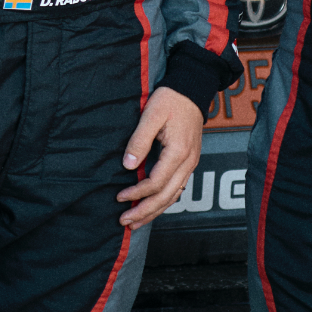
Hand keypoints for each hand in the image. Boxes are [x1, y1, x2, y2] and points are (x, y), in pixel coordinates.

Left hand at [117, 86, 205, 228]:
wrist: (192, 89)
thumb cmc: (172, 99)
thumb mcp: (151, 115)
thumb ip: (139, 141)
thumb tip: (128, 165)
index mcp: (179, 152)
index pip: (156, 182)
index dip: (137, 193)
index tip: (119, 197)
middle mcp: (188, 162)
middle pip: (167, 196)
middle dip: (145, 211)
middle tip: (125, 221)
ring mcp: (190, 163)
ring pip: (174, 196)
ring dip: (154, 211)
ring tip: (136, 222)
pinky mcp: (188, 162)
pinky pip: (177, 188)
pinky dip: (164, 201)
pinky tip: (152, 207)